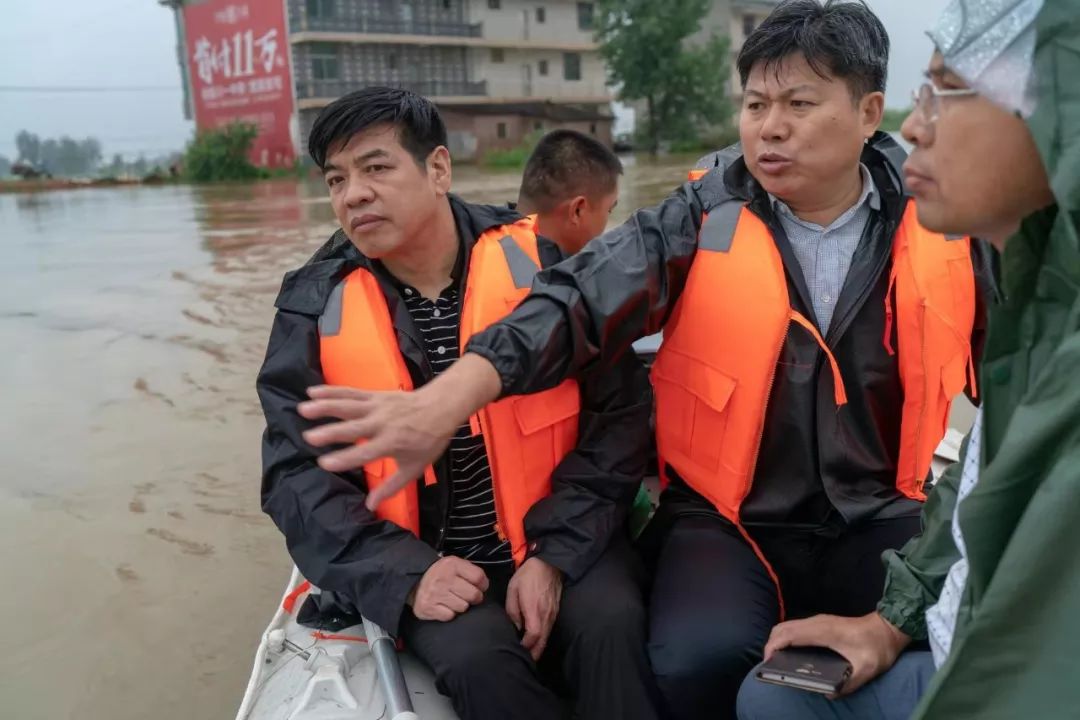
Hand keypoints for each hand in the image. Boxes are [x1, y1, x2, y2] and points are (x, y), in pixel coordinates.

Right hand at [298, 353, 501, 510]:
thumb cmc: (428, 440)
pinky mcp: (375, 395)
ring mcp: (377, 407)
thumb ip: (391, 487)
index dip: (344, 459)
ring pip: (348, 406)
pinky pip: (350, 393)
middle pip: (353, 428)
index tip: (323, 463)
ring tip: (303, 409)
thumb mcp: (414, 468)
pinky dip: (331, 391)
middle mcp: (382, 424)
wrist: (441, 407)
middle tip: (308, 437)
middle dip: (330, 432)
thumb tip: (370, 506)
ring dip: (325, 406)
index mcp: (391, 443)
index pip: (364, 453)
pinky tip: (313, 391)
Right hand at [408, 556, 489, 621]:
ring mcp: (435, 594)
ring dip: (460, 605)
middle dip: (473, 597)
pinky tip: (444, 606)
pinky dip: (449, 613)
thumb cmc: (440, 574)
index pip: (479, 577)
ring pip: (463, 607)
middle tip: (466, 595)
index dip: (483, 585)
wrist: (414, 583)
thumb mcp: (455, 564)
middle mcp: (443, 578)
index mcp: (452, 564)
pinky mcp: (428, 608)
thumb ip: (470, 572)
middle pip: (473, 595)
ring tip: (452, 599)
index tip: (479, 587)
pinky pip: (450, 616)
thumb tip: (484, 586)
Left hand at [505, 557, 562, 660]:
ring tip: (529, 654)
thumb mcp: (513, 589)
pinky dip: (543, 638)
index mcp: (534, 610)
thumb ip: (513, 610)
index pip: (533, 636)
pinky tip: (536, 640)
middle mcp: (546, 615)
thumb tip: (516, 626)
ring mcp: (553, 614)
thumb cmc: (528, 575)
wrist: (549, 563)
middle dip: (534, 653)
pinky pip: (549, 629)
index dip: (526, 646)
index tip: (517, 650)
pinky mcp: (555, 611)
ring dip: (539, 647)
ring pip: (547, 637)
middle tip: (525, 662)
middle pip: (542, 641)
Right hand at [764, 612, 910, 695]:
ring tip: (777, 661)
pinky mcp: (821, 623)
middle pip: (782, 628)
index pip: (788, 634)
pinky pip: (795, 627)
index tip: (767, 662)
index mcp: (823, 631)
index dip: (773, 646)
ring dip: (777, 641)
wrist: (889, 628)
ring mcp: (818, 621)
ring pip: (787, 626)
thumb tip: (829, 695)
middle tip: (769, 666)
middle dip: (770, 645)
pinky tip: (790, 654)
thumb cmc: (878, 646)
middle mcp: (817, 623)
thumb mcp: (867, 668)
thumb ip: (849, 684)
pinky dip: (786, 638)